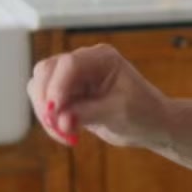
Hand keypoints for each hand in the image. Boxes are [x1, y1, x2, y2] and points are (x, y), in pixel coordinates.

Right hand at [26, 44, 169, 149]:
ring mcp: (73, 77)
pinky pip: (45, 102)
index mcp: (102, 58)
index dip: (56, 88)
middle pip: (46, 71)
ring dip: (45, 111)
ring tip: (64, 134)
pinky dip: (49, 118)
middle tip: (56, 128)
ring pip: (40, 86)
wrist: (152, 124)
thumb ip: (88, 113)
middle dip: (45, 100)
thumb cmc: (143, 113)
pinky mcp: (67, 94)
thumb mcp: (119, 113)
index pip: (68, 64)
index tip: (55, 113)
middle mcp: (84, 62)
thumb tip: (61, 119)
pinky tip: (66, 133)